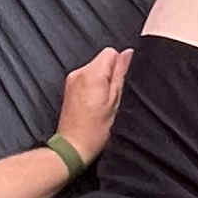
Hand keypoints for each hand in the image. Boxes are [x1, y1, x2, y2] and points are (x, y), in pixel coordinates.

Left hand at [57, 47, 129, 161]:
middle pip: (101, 59)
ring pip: (94, 68)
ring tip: (101, 102)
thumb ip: (120, 74)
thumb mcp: (115, 101)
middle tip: (110, 97)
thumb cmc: (95, 129)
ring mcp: (71, 79)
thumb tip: (128, 53)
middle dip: (109, 74)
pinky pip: (86, 77)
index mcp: (92, 74)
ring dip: (101, 80)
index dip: (118, 67)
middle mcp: (79, 72)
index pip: (110, 52)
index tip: (117, 85)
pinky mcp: (69, 87)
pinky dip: (92, 86)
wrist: (73, 146)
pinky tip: (93, 103)